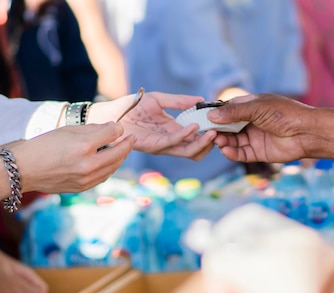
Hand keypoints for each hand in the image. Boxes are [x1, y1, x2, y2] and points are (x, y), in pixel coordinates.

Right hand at [0, 123, 133, 196]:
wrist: (23, 170)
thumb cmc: (42, 145)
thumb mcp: (66, 130)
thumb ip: (92, 129)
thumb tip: (112, 128)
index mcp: (83, 146)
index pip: (112, 134)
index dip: (118, 129)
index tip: (119, 127)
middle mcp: (88, 164)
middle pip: (118, 153)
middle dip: (127, 144)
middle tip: (131, 138)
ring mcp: (86, 179)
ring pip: (113, 167)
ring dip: (121, 157)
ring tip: (123, 149)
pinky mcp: (83, 188)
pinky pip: (104, 177)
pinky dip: (110, 168)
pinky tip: (110, 162)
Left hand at [88, 92, 216, 159]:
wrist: (113, 113)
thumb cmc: (133, 106)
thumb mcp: (160, 99)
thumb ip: (180, 101)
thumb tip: (200, 100)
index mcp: (175, 130)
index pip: (197, 138)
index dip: (209, 133)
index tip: (220, 124)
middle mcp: (171, 141)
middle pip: (197, 150)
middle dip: (210, 144)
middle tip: (220, 132)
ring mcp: (163, 145)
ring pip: (189, 152)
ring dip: (202, 143)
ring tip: (212, 133)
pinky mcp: (154, 145)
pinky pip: (174, 143)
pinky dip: (186, 136)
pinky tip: (194, 126)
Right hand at [209, 94, 333, 161]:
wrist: (306, 132)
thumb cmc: (285, 113)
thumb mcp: (257, 108)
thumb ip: (233, 113)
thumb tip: (211, 115)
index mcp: (251, 107)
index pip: (228, 110)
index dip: (215, 114)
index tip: (201, 117)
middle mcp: (251, 122)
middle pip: (227, 127)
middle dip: (217, 129)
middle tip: (205, 132)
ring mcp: (254, 137)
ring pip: (232, 141)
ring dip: (223, 141)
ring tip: (217, 141)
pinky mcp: (258, 152)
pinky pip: (241, 153)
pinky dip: (232, 153)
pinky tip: (225, 150)